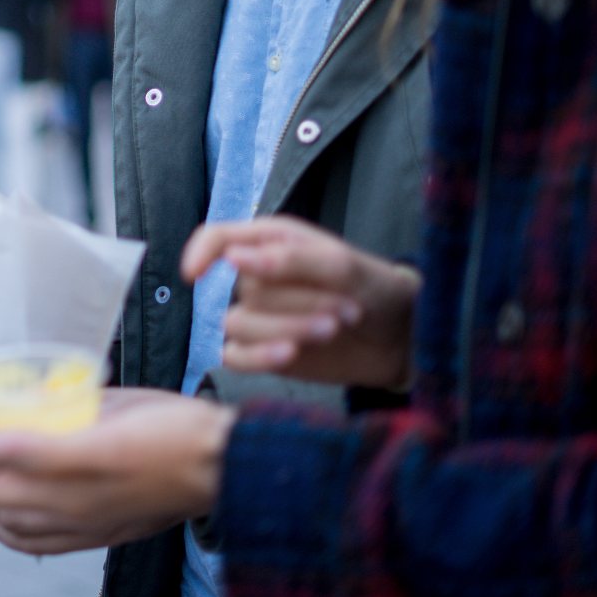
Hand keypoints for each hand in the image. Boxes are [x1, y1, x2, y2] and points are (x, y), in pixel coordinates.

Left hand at [0, 388, 231, 555]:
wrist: (221, 466)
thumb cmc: (174, 427)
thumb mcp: (116, 412)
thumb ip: (57, 426)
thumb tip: (0, 429)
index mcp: (78, 472)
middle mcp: (77, 509)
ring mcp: (86, 527)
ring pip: (10, 525)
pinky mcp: (99, 536)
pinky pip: (37, 544)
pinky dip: (7, 530)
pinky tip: (3, 509)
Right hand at [181, 216, 418, 389]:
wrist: (401, 337)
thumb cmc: (373, 287)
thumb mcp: (341, 265)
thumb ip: (289, 259)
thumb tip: (233, 257)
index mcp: (268, 242)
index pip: (216, 239)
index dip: (199, 253)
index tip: (195, 275)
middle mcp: (256, 278)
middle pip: (242, 288)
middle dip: (293, 301)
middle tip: (344, 309)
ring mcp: (259, 318)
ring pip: (238, 324)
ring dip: (287, 327)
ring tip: (333, 327)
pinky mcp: (265, 353)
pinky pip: (237, 357)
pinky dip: (260, 356)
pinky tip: (290, 353)